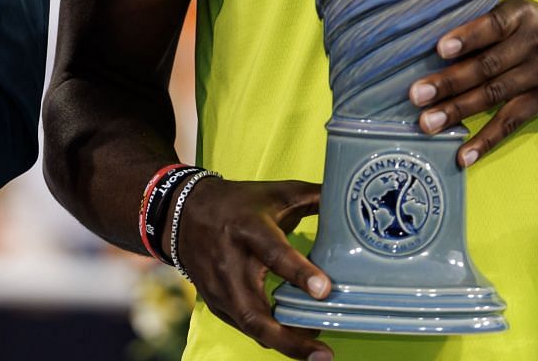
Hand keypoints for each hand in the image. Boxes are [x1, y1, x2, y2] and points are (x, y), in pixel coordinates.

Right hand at [173, 177, 334, 360]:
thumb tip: (355, 202)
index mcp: (248, 229)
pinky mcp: (217, 304)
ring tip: (319, 354)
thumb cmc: (239, 203)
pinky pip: (247, 328)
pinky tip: (298, 341)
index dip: (299, 273)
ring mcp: (220, 289)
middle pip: (256, 311)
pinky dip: (273, 337)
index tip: (325, 290)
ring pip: (252, 327)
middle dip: (290, 338)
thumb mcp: (276, 193)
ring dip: (286, 345)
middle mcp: (230, 264)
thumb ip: (315, 198)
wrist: (182, 215)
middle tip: (324, 354)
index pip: (274, 253)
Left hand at [409, 0, 537, 166]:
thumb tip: (430, 44)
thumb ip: (483, 22)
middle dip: (449, 82)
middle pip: (487, 66)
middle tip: (417, 94)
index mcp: (521, 15)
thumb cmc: (533, 28)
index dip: (467, 37)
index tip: (440, 49)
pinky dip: (485, 140)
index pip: (492, 26)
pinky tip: (464, 155)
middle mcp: (533, 45)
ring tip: (428, 123)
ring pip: (493, 96)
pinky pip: (510, 123)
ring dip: (458, 111)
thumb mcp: (516, 13)